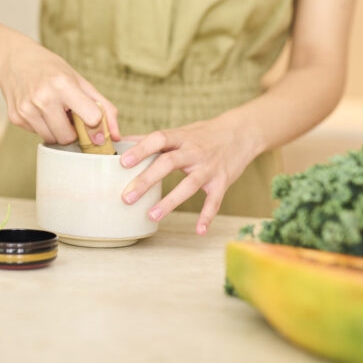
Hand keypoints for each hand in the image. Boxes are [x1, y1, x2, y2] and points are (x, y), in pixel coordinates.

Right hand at [0, 36, 119, 144]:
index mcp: (63, 85)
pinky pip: (38, 135)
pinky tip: (40, 110)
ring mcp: (27, 109)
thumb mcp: (79, 80)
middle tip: (70, 115)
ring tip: (55, 111)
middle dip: (73, 131)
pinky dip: (43, 127)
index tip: (93, 122)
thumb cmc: (51, 68)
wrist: (14, 59)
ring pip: (53, 139)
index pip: (92, 119)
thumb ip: (103, 106)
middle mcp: (43, 98)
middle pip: (69, 137)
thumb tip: (117, 135)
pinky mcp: (16, 118)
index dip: (95, 124)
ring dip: (58, 130)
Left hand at [119, 116, 258, 234]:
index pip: (158, 139)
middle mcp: (194, 151)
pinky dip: (207, 215)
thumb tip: (121, 140)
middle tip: (127, 197)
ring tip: (152, 216)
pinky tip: (199, 230)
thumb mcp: (180, 132)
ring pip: (189, 184)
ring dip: (170, 201)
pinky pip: (215, 200)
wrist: (242, 133)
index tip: (122, 162)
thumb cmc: (204, 134)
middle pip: (168, 163)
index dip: (141, 149)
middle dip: (147, 180)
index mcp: (180, 137)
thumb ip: (153, 139)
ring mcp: (209, 167)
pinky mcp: (222, 181)